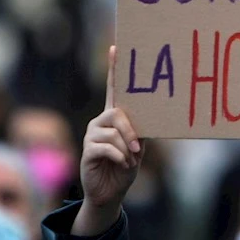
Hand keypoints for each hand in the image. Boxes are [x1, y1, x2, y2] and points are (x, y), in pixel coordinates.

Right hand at [72, 46, 142, 235]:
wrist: (112, 192)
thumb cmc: (127, 167)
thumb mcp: (140, 147)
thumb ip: (142, 130)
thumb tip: (153, 118)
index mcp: (114, 117)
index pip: (114, 88)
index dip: (114, 69)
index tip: (117, 47)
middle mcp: (100, 121)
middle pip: (117, 113)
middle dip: (130, 131)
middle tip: (139, 149)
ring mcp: (91, 134)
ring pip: (113, 132)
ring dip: (126, 149)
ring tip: (129, 161)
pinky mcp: (86, 150)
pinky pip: (105, 147)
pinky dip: (118, 157)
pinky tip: (121, 164)